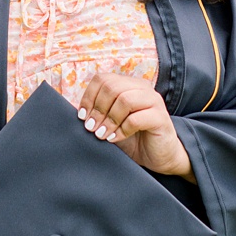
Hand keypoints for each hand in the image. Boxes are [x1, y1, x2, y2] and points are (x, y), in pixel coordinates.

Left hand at [76, 71, 191, 177]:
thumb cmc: (132, 138)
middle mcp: (142, 88)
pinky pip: (136, 118)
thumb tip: (73, 108)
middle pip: (112, 87)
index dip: (88, 97)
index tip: (82, 116)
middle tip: (91, 127)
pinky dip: (122, 129)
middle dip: (97, 109)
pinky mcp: (161, 118)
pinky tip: (116, 138)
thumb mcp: (110, 122)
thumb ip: (96, 112)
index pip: (103, 79)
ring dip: (109, 119)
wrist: (158, 157)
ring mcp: (154, 101)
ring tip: (102, 134)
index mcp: (128, 84)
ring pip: (125, 100)